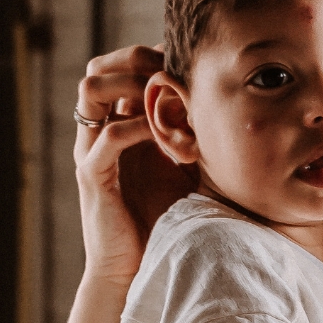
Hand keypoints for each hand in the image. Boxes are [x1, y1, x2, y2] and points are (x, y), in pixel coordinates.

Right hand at [76, 47, 196, 283]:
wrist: (137, 268)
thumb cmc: (164, 218)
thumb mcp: (183, 165)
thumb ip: (191, 133)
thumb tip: (231, 103)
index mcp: (118, 124)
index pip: (120, 67)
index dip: (150, 54)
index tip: (188, 59)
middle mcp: (98, 131)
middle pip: (99, 68)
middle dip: (135, 59)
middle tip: (173, 71)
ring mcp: (91, 151)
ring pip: (90, 90)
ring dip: (130, 85)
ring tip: (165, 98)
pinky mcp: (93, 176)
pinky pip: (109, 135)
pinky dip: (140, 127)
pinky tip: (168, 136)